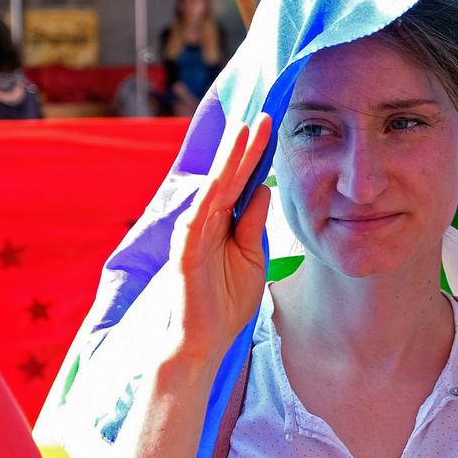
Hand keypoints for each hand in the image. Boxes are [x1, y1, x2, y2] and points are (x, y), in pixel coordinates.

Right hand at [167, 114, 273, 364]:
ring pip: (214, 189)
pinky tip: (221, 176)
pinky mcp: (185, 252)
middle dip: (244, 147)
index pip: (241, 182)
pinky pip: (198, 219)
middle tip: (262, 116)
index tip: (271, 128)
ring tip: (243, 132)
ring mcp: (193, 235)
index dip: (255, 156)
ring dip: (228, 161)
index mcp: (223, 223)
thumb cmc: (226, 300)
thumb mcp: (252, 256)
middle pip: (228, 178)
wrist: (204, 341)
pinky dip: (210, 197)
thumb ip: (254, 223)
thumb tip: (263, 188)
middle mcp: (206, 222)